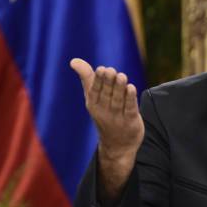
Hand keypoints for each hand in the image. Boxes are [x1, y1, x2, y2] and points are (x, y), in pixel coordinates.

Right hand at [70, 58, 143, 206]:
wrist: (118, 145)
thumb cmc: (105, 114)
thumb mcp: (93, 98)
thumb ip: (87, 78)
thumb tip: (74, 61)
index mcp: (93, 104)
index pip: (95, 91)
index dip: (98, 80)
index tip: (101, 69)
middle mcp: (104, 111)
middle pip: (106, 94)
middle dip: (108, 82)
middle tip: (111, 70)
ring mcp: (117, 117)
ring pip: (118, 101)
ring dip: (119, 88)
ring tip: (121, 76)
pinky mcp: (130, 122)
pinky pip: (130, 109)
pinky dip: (130, 99)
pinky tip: (131, 88)